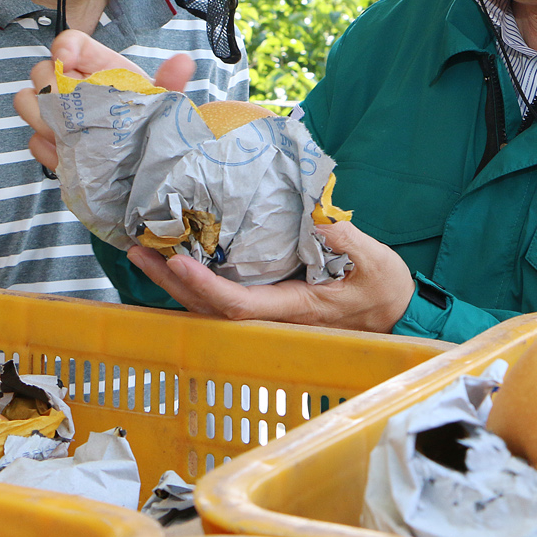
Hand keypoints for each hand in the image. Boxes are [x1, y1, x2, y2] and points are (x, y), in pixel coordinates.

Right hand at [13, 29, 195, 169]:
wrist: (148, 161)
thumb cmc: (152, 121)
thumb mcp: (164, 102)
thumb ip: (171, 82)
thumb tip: (183, 63)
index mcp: (99, 67)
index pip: (71, 43)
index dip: (64, 47)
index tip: (65, 60)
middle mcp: (73, 86)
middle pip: (40, 71)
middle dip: (50, 88)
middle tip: (73, 110)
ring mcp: (59, 114)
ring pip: (27, 103)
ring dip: (44, 119)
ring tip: (73, 137)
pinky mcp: (53, 144)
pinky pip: (35, 143)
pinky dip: (49, 151)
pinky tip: (72, 159)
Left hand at [126, 221, 415, 332]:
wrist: (397, 315)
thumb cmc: (385, 290)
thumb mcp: (375, 261)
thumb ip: (345, 239)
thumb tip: (314, 217)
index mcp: (296, 310)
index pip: (239, 306)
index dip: (204, 287)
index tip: (177, 262)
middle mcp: (274, 319)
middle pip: (209, 309)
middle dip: (171, 282)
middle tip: (138, 250)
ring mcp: (269, 315)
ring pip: (210, 307)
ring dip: (174, 282)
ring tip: (144, 252)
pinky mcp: (269, 304)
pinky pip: (223, 297)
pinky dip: (194, 281)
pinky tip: (174, 261)